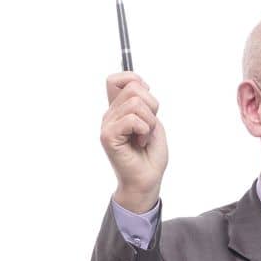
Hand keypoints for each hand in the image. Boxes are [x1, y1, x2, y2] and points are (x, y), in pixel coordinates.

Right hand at [100, 71, 168, 209]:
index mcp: (118, 110)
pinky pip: (132, 119)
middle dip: (152, 106)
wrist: (147, 181)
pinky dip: (144, 130)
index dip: (136, 81)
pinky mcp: (108, 136)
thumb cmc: (150, 155)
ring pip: (136, 103)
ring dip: (149, 122)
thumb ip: (143, 102)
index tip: (147, 105)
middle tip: (149, 127)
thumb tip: (139, 84)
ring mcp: (107, 125)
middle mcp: (110, 115)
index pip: (116, 79)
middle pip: (133, 87)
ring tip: (144, 137)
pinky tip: (140, 143)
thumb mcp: (152, 122)